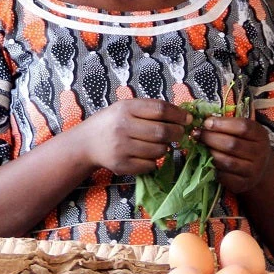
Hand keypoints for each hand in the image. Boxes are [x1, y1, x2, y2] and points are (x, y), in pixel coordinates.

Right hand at [66, 98, 192, 176]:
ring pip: (160, 150)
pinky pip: (151, 165)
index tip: (187, 119)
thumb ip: (150, 109)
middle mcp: (122, 127)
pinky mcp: (122, 165)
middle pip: (162, 131)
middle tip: (179, 134)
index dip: (178, 115)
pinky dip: (154, 161)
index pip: (160, 110)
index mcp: (125, 108)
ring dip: (165, 148)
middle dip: (177, 133)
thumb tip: (183, 116)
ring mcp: (122, 148)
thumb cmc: (111, 123)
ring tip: (158, 144)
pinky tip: (147, 155)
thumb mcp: (125, 108)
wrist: (86, 143)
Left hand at [196, 116, 273, 193]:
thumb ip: (228, 125)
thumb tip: (205, 122)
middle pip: (232, 144)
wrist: (260, 168)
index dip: (222, 124)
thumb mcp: (244, 132)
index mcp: (260, 135)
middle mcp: (260, 153)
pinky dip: (213, 169)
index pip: (243, 127)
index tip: (206, 123)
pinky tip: (208, 162)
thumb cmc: (247, 144)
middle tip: (197, 134)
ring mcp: (253, 171)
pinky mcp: (244, 184)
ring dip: (210, 153)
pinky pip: (225, 177)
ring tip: (201, 147)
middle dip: (210, 138)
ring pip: (227, 162)